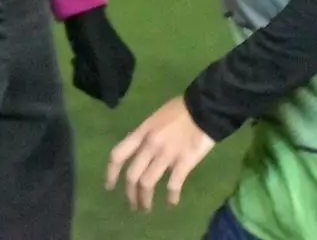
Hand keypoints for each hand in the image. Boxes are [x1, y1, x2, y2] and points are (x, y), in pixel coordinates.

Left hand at [63, 5, 134, 107]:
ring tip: (78, 63)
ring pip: (95, 83)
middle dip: (91, 83)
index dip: (102, 91)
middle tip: (82, 68)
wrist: (81, 16)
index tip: (92, 78)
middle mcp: (121, 66)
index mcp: (128, 66)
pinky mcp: (95, 58)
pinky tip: (77, 60)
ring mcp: (108, 62)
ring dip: (84, 77)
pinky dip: (81, 71)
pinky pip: (89, 75)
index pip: (116, 94)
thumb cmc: (93, 39)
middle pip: (105, 89)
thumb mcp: (102, 63)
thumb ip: (108, 84)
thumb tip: (113, 107)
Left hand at [106, 96, 216, 210]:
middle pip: (131, 175)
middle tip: (133, 205)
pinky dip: (171, 197)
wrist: (206, 107)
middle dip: (130, 194)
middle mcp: (150, 145)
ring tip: (147, 208)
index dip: (111, 173)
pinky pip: (173, 185)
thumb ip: (146, 135)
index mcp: (142, 132)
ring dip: (145, 200)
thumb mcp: (156, 117)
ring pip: (147, 183)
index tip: (109, 186)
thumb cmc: (181, 109)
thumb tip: (141, 151)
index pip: (118, 155)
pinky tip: (172, 203)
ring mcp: (166, 155)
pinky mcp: (184, 162)